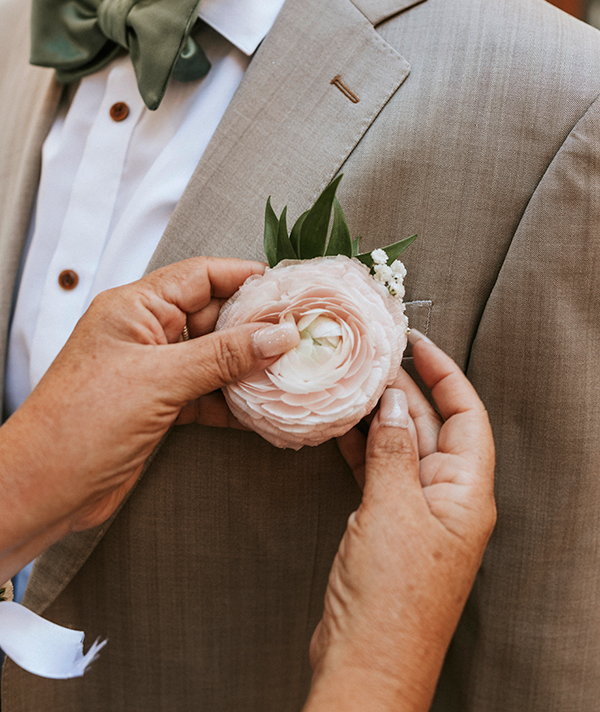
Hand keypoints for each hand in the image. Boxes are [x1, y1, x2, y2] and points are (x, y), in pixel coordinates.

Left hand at [0, 257, 298, 580]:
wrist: (43, 489)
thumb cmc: (83, 423)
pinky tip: (264, 407)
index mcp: (135, 308)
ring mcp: (153, 371)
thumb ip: (223, 356)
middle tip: (303, 334)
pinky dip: (234, 400)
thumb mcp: (160, 381)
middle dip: (256, 326)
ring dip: (249, 366)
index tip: (288, 288)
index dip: (245, 277)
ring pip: (214, 357)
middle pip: (213, 316)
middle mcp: (145, 333)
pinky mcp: (159, 405)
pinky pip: (207, 392)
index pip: (200, 276)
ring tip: (292, 370)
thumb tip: (279, 335)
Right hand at [304, 331, 495, 711]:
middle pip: (431, 428)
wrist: (366, 662)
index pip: (467, 416)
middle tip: (372, 358)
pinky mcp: (387, 528)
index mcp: (466, 494)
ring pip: (401, 449)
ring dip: (379, 417)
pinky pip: (379, 474)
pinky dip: (362, 449)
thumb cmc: (391, 598)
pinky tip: (342, 428)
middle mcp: (447, 500)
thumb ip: (391, 451)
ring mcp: (416, 514)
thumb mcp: (391, 510)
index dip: (446, 375)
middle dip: (404, 391)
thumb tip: (392, 402)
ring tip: (353, 384)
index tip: (419, 344)